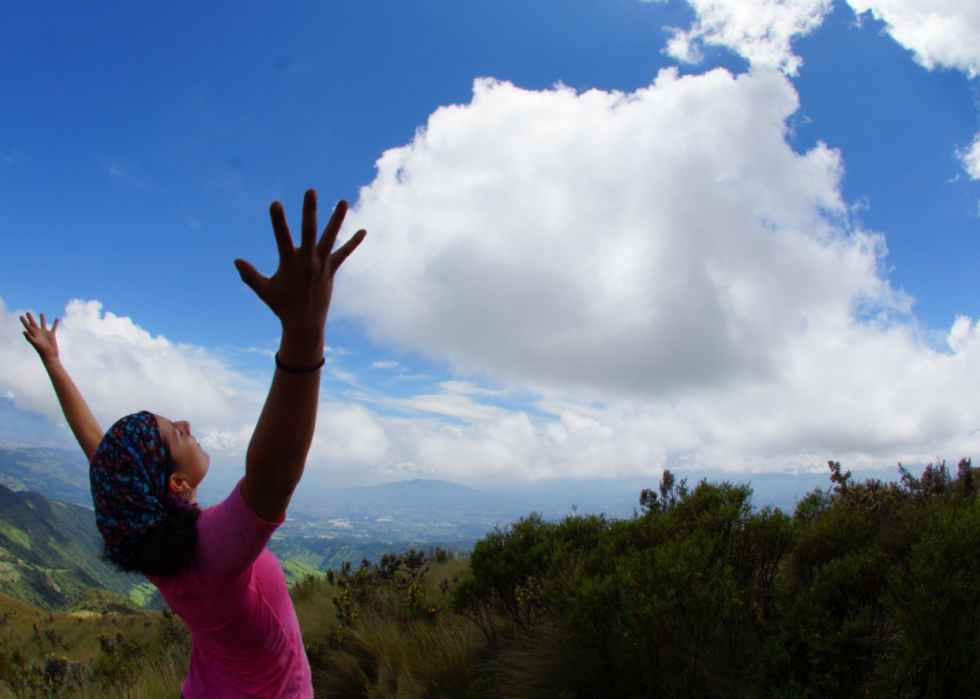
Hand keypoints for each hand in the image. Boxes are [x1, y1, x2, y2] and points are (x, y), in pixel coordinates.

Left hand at [20, 312, 59, 360]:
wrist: (50, 355)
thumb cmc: (42, 351)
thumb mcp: (35, 344)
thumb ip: (29, 338)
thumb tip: (24, 331)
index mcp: (33, 334)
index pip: (27, 326)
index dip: (24, 321)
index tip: (21, 316)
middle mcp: (38, 333)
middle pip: (33, 324)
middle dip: (30, 318)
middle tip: (27, 312)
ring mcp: (45, 333)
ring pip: (43, 324)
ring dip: (42, 319)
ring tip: (41, 314)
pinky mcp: (51, 335)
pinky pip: (53, 327)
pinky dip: (55, 323)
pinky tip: (56, 319)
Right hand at [234, 190, 365, 340]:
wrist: (305, 323)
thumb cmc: (281, 306)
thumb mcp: (263, 291)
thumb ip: (250, 275)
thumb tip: (236, 261)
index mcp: (289, 263)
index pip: (282, 237)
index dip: (278, 221)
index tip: (275, 203)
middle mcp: (307, 261)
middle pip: (309, 231)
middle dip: (310, 210)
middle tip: (311, 191)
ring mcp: (322, 264)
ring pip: (331, 237)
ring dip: (337, 218)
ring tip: (344, 201)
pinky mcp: (331, 270)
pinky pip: (344, 253)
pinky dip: (353, 242)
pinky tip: (363, 231)